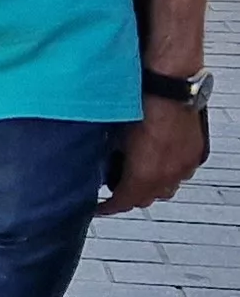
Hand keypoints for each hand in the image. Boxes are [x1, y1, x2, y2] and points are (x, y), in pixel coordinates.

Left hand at [100, 98, 206, 215]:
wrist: (170, 89)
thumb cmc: (140, 107)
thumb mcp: (115, 137)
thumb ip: (111, 157)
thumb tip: (102, 164)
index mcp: (144, 175)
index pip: (124, 203)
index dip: (108, 208)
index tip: (99, 207)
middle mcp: (168, 175)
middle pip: (146, 199)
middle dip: (129, 197)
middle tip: (115, 188)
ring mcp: (185, 166)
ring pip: (166, 188)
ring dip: (151, 187)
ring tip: (136, 175)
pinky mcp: (196, 154)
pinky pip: (181, 173)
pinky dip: (167, 173)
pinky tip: (157, 161)